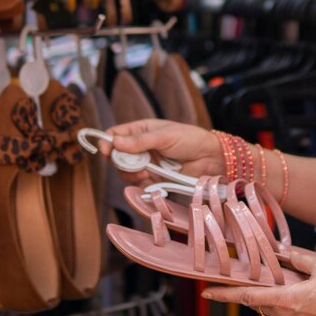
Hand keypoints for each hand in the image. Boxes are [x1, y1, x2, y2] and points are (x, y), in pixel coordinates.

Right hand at [101, 119, 223, 184]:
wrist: (210, 159)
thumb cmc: (190, 139)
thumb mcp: (164, 136)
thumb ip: (140, 141)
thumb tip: (115, 142)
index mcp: (141, 130)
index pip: (115, 135)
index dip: (107, 142)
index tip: (105, 150)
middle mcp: (140, 147)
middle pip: (116, 156)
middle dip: (120, 161)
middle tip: (133, 163)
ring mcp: (146, 163)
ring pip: (125, 171)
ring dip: (131, 173)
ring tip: (146, 172)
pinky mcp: (153, 178)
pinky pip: (138, 184)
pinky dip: (140, 184)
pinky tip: (150, 179)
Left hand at [202, 251, 315, 315]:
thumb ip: (299, 259)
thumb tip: (284, 252)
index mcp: (288, 300)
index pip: (248, 297)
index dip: (225, 294)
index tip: (206, 291)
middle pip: (257, 304)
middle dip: (244, 293)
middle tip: (232, 282)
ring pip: (271, 309)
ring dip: (265, 297)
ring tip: (265, 283)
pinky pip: (285, 315)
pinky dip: (280, 303)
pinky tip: (289, 293)